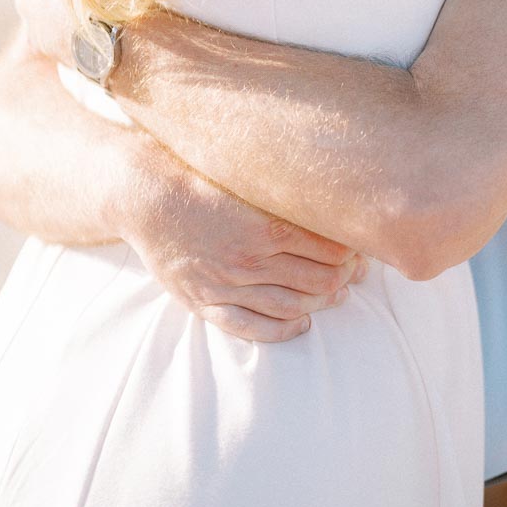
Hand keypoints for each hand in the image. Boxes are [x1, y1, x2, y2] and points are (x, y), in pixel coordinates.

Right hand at [126, 142, 368, 341]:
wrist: (146, 194)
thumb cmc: (200, 176)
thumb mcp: (248, 176)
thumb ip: (285, 190)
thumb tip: (327, 196)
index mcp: (266, 226)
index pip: (329, 249)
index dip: (352, 251)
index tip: (360, 245)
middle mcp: (250, 259)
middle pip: (316, 279)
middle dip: (344, 277)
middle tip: (356, 272)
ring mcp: (227, 284)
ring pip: (289, 305)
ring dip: (321, 303)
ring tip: (338, 295)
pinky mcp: (205, 300)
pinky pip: (249, 326)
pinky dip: (281, 330)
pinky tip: (301, 323)